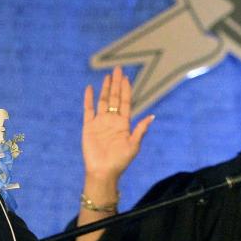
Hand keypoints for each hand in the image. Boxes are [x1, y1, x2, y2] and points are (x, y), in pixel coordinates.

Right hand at [81, 67, 154, 188]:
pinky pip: (88, 110)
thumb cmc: (120, 161)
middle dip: (117, 83)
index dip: (126, 90)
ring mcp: (100, 122)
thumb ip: (141, 129)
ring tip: (107, 76)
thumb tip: (152, 116)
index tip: (127, 77)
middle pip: (115, 98)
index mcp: (124, 124)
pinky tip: (90, 89)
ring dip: (105, 88)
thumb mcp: (134, 145)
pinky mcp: (89, 127)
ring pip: (103, 101)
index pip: (125, 102)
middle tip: (118, 69)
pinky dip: (89, 99)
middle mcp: (112, 120)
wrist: (102, 171)